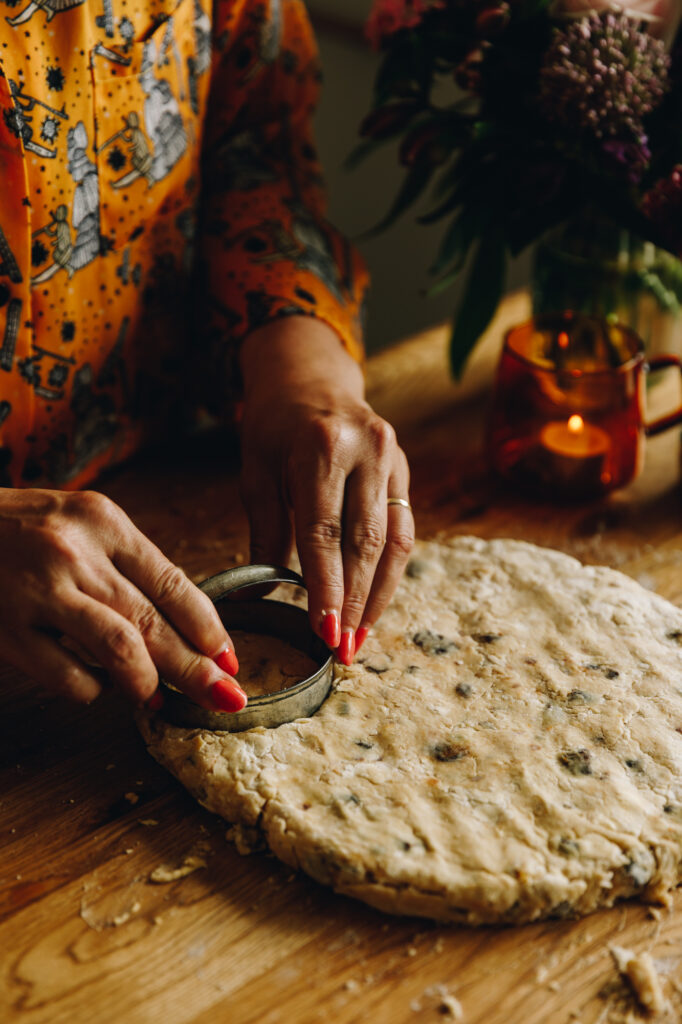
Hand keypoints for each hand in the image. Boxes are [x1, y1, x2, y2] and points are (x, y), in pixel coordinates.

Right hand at [0, 488, 246, 709]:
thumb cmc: (19, 529)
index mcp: (102, 520)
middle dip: (197, 667)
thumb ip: (126, 566)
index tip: (229, 658)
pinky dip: (94, 691)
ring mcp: (38, 593)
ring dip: (148, 684)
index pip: (172, 580)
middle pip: (154, 621)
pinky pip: (71, 678)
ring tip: (158, 699)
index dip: (208, 626)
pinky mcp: (7, 631)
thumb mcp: (79, 524)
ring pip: (121, 651)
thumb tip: (183, 627)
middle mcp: (74, 552)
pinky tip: (99, 686)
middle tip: (223, 696)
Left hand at [239, 317, 413, 663]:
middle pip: (366, 542)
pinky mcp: (405, 469)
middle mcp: (367, 449)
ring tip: (359, 638)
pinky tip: (372, 603)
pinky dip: (389, 572)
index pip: (325, 532)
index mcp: (321, 446)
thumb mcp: (257, 472)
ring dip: (378, 596)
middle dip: (355, 602)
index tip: (325, 634)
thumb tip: (263, 595)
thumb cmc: (274, 424)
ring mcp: (393, 457)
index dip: (326, 589)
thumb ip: (267, 532)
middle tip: (343, 650)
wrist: (309, 373)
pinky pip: (403, 529)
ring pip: (394, 542)